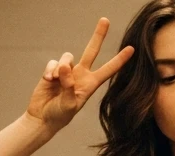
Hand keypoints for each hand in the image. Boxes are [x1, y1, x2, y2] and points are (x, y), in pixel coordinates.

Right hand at [26, 17, 133, 131]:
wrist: (42, 117)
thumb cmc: (60, 115)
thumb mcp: (68, 104)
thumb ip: (68, 85)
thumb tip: (65, 67)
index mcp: (90, 84)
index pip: (108, 70)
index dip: (119, 60)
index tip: (132, 49)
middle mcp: (81, 75)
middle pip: (91, 50)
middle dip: (98, 35)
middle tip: (105, 20)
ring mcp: (67, 72)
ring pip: (67, 58)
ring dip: (60, 68)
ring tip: (55, 82)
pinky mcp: (54, 70)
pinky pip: (53, 62)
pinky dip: (50, 70)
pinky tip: (48, 81)